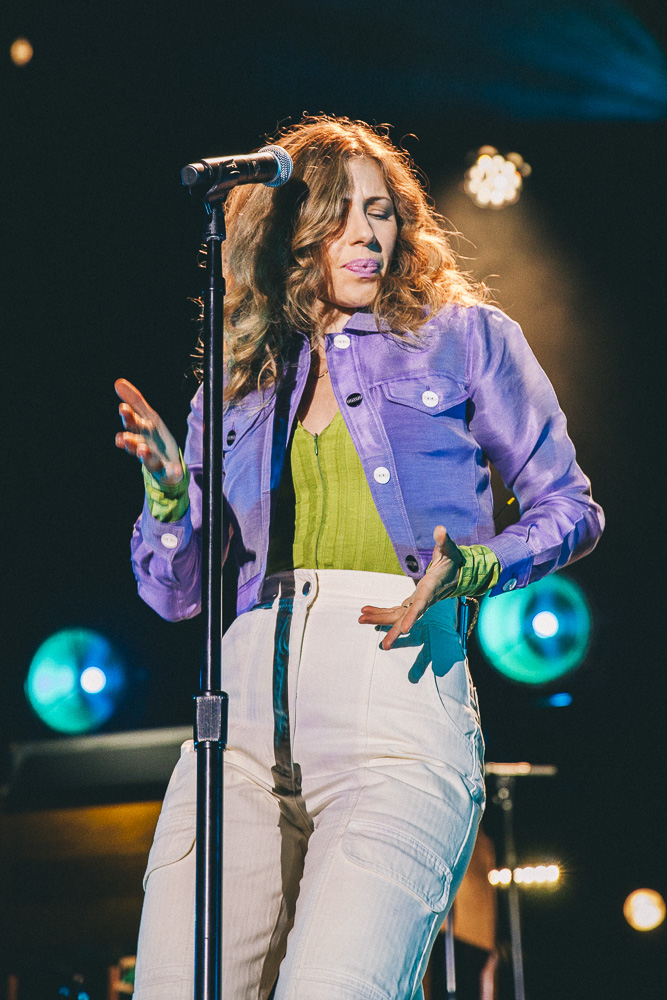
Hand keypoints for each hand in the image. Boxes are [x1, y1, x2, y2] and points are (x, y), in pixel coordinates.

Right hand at [114, 378, 182, 484]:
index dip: (127, 416)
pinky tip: (176, 470)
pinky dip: (173, 472)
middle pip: (134, 443)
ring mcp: (154, 460)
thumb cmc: (153, 437)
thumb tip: (118, 382)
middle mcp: (143, 446)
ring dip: (144, 454)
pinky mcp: (167, 471)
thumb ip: (135, 401)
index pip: (131, 422)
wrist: (166, 463)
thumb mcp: (148, 417)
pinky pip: (169, 472)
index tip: (123, 408)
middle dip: (129, 440)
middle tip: (123, 437)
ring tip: (143, 449)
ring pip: (147, 459)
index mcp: (140, 431)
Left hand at [359, 525, 463, 649]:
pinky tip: (365, 612)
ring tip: (361, 618)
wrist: (456, 574)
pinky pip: (394, 610)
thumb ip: (444, 541)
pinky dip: (380, 612)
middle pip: (407, 617)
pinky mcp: (411, 602)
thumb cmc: (452, 561)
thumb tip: (440, 529)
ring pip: (397, 615)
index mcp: (431, 588)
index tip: (404, 629)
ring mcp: (416, 603)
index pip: (421, 604)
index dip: (413, 616)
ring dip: (379, 618)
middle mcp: (423, 599)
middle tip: (384, 644)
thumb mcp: (449, 550)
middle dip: (394, 630)